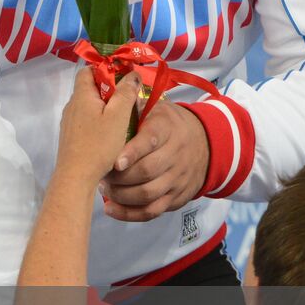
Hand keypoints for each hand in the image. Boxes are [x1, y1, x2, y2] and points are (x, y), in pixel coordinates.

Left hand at [56, 67, 140, 184]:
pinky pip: (85, 122)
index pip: (87, 70)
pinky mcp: (71, 138)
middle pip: (89, 89)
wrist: (76, 178)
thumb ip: (126, 93)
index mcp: (81, 96)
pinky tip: (110, 135)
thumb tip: (132, 74)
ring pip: (88, 107)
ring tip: (122, 118)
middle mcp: (72, 106)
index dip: (103, 69)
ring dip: (104, 108)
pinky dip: (98, 122)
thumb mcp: (118, 117)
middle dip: (108, 90)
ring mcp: (69, 123)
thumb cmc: (98, 145)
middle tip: (128, 99)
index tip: (121, 76)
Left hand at [101, 100, 208, 220]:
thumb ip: (134, 104)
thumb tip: (109, 90)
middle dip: (120, 176)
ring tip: (103, 187)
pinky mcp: (175, 198)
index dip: (132, 152)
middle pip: (147, 171)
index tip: (115, 160)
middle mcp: (176, 155)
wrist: (203, 143)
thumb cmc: (167, 123)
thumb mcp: (156, 108)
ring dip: (121, 194)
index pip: (150, 140)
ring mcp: (177, 179)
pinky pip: (151, 211)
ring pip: (147, 194)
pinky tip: (111, 208)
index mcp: (168, 128)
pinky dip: (129, 213)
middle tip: (101, 173)